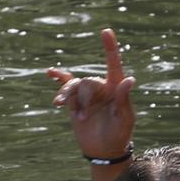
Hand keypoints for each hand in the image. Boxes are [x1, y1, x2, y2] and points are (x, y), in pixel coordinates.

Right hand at [47, 28, 135, 161]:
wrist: (103, 149)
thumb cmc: (119, 134)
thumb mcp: (124, 118)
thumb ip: (124, 99)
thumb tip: (129, 79)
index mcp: (116, 86)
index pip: (113, 63)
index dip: (110, 47)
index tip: (105, 31)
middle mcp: (101, 86)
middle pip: (87, 82)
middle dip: (84, 99)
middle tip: (85, 118)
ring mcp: (87, 93)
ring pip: (74, 86)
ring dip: (67, 96)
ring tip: (59, 105)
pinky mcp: (75, 101)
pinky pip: (66, 86)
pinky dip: (58, 79)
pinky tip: (50, 73)